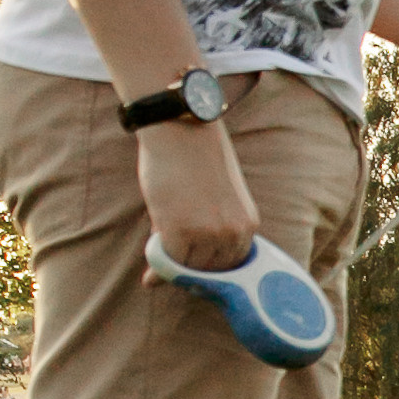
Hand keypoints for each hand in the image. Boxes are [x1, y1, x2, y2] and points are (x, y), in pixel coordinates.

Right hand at [138, 117, 260, 273]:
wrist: (180, 126)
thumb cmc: (193, 156)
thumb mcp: (209, 199)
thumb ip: (199, 234)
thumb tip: (169, 271)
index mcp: (247, 223)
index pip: (231, 266)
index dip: (209, 270)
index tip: (192, 268)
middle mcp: (234, 232)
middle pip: (210, 271)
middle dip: (190, 270)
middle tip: (171, 262)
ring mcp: (209, 233)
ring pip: (188, 268)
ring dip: (173, 265)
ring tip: (160, 250)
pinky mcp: (182, 231)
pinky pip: (169, 260)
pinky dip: (159, 262)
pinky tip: (152, 253)